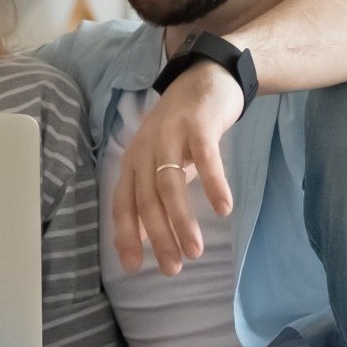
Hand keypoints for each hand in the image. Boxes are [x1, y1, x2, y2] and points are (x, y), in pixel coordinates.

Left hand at [116, 60, 243, 274]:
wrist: (205, 77)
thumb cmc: (182, 128)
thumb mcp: (161, 162)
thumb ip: (151, 196)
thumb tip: (142, 238)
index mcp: (134, 161)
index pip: (123, 204)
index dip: (126, 236)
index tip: (134, 268)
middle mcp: (145, 149)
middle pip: (147, 200)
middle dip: (158, 238)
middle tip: (173, 268)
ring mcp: (170, 135)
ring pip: (170, 184)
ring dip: (181, 221)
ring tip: (195, 250)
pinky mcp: (198, 125)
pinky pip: (204, 158)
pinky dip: (213, 184)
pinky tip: (224, 209)